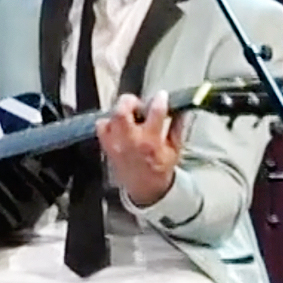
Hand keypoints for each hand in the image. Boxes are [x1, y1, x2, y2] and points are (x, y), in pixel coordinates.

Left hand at [96, 91, 182, 206]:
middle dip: (130, 101)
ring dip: (119, 110)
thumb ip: (178, 127)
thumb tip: (182, 109)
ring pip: (110, 117)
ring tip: (129, 114)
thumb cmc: (161, 167)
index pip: (155, 113)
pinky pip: (101, 126)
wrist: (144, 187)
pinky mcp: (106, 145)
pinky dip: (108, 121)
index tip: (162, 96)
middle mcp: (131, 140)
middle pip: (121, 111)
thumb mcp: (175, 149)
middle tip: (138, 104)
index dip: (159, 100)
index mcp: (151, 141)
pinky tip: (119, 124)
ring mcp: (115, 143)